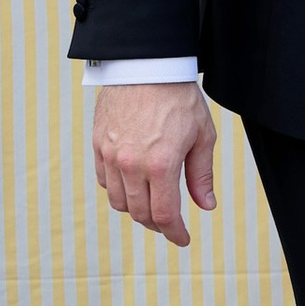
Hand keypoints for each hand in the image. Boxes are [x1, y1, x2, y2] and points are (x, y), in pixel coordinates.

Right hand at [93, 82, 217, 249]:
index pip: (164, 215)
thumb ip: (201, 174)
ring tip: (152, 206)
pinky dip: (117, 190)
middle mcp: (131, 164)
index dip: (174, 233)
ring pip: (118, 201)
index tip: (183, 239)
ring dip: (136, 210)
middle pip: (140, 213)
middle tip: (171, 225)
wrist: (146, 65)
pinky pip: (104, 181)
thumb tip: (206, 206)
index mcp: (161, 164)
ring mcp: (111, 156)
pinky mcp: (98, 145)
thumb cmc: (179, 98)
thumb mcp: (202, 135)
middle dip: (157, 225)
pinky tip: (132, 185)